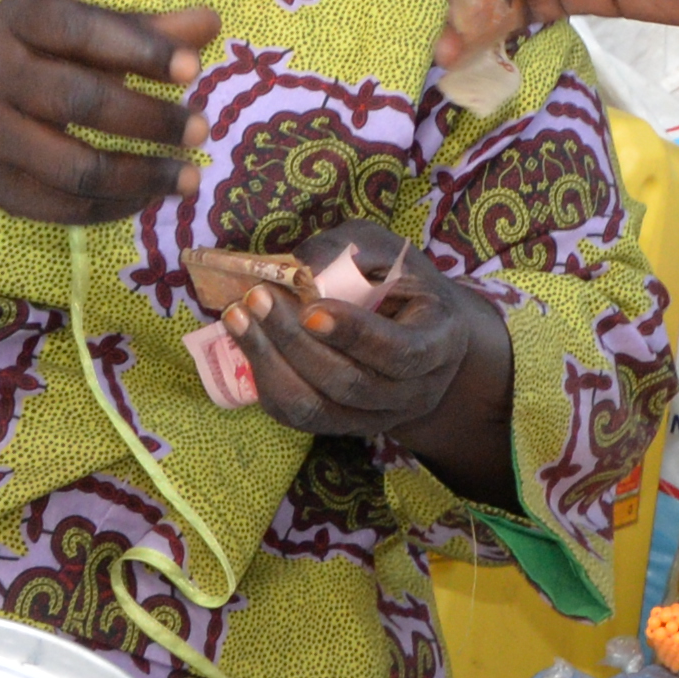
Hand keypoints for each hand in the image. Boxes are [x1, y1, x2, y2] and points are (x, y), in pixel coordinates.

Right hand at [0, 0, 212, 223]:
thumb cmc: (37, 61)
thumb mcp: (78, 33)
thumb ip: (141, 30)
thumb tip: (209, 22)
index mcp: (18, 19)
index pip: (81, 30)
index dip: (139, 50)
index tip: (193, 69)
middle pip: (79, 101)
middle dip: (148, 118)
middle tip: (200, 129)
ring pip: (74, 167)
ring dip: (141, 176)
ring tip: (188, 177)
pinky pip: (64, 207)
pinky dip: (115, 206)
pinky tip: (150, 195)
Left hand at [239, 224, 502, 455]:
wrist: (416, 330)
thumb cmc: (401, 282)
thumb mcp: (387, 251)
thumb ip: (349, 250)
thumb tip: (302, 269)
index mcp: (439, 343)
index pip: (401, 352)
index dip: (355, 334)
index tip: (311, 308)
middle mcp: (413, 392)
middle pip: (350, 384)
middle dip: (296, 341)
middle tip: (258, 296)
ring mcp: (376, 417)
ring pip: (316, 408)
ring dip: (270, 361)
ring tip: (239, 315)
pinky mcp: (341, 426)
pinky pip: (296, 416)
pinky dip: (264, 377)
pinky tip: (246, 339)